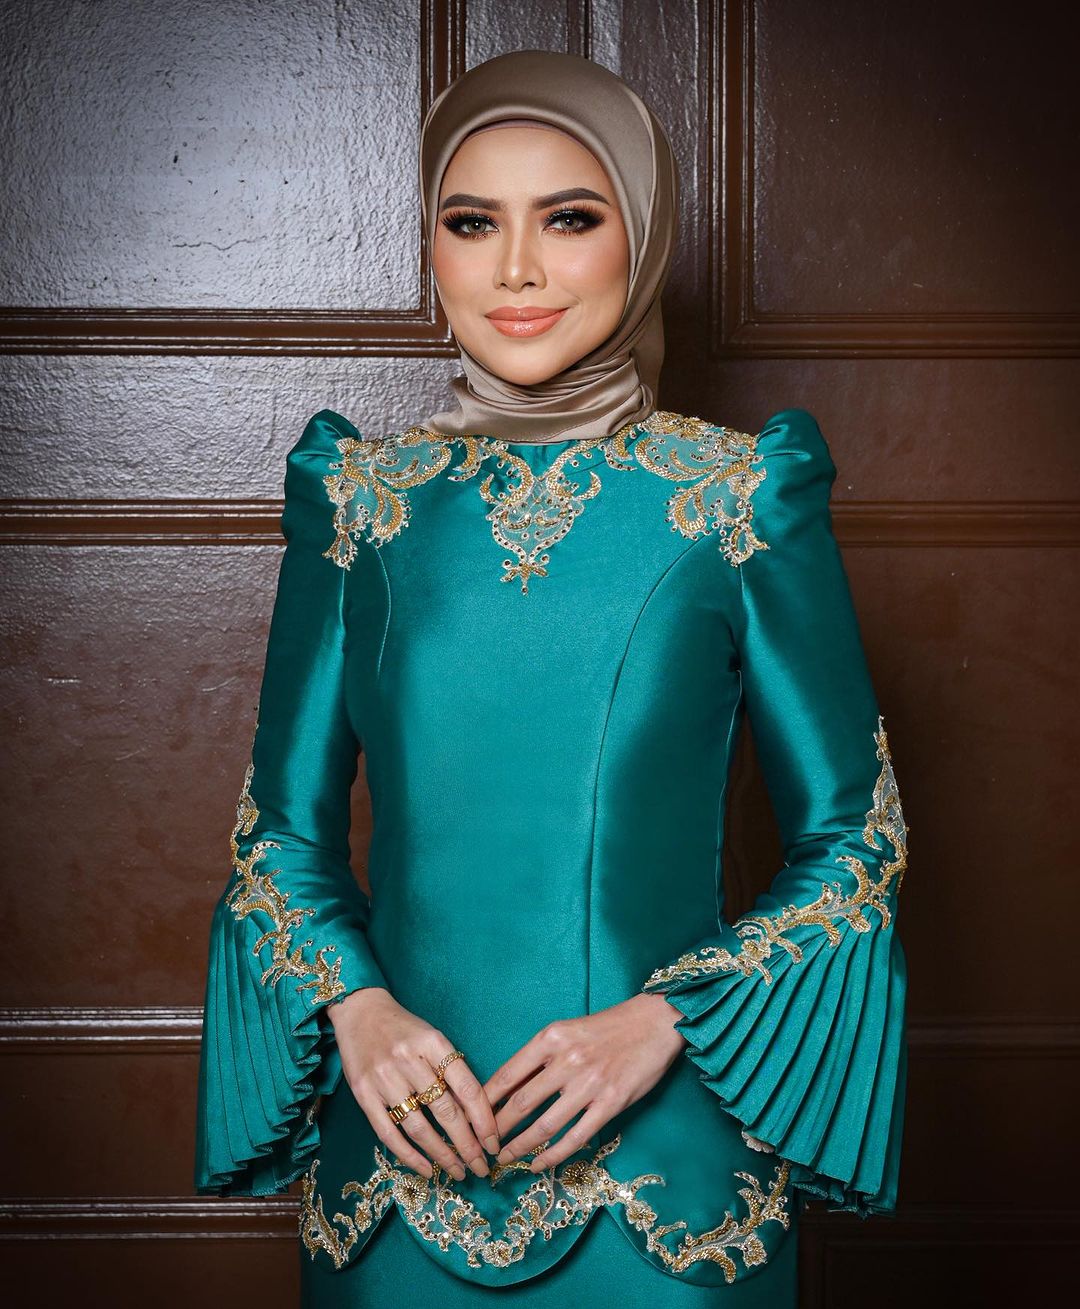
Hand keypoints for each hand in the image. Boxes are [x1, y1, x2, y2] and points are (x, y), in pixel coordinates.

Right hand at [328, 987, 501, 1181]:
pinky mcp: (364, 1095)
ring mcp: (385, 1079)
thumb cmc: (404, 1028)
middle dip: (468, 1145)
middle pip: (446, 1111)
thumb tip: (476, 1115)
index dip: (484, 1120)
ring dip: (442, 1155)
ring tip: (459, 1171)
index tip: (494, 1143)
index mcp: (434, 1043)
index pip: (467, 1087)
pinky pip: (389, 1134)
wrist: (360, 1011)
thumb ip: (451, 1070)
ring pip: (419, 1128)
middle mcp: (409, 1060)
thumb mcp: (433, 1037)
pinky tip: (426, 1170)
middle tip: (482, 1167)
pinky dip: (409, 1156)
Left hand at [481, 993, 686, 1172]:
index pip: (507, 1075)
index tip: (472, 1119)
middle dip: (497, 1130)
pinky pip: (575, 1137)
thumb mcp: (567, 1030)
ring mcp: (589, 1084)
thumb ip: (540, 1057)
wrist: (653, 1023)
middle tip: (482, 1147)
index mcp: (551, 1037)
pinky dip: (552, 1156)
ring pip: (544, 1125)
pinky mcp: (610, 1104)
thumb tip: (508, 1090)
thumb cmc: (606, 1028)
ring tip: (505, 1159)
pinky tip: (538, 1164)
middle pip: (521, 1103)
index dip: (485, 1102)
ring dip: (519, 1147)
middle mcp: (566, 1060)